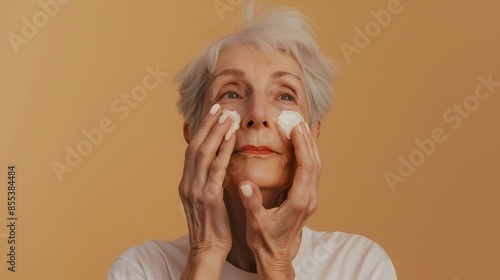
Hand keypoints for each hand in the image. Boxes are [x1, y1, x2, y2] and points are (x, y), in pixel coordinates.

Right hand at [178, 104, 235, 277]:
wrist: (207, 249)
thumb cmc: (211, 226)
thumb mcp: (206, 200)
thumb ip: (207, 182)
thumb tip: (214, 166)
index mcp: (187, 183)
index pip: (192, 150)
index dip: (201, 130)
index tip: (212, 114)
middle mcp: (188, 183)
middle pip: (196, 146)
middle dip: (207, 124)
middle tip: (218, 106)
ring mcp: (196, 190)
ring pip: (204, 153)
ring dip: (216, 132)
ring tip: (227, 115)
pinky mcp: (208, 198)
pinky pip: (216, 169)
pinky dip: (223, 150)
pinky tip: (231, 137)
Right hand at [238, 121, 320, 278]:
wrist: (275, 256)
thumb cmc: (265, 241)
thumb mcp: (256, 223)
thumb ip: (253, 204)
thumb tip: (246, 185)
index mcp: (298, 202)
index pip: (306, 168)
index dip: (303, 146)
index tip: (296, 129)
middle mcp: (308, 199)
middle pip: (315, 164)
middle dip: (308, 141)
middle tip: (299, 121)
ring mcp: (309, 199)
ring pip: (315, 168)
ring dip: (309, 148)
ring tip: (301, 129)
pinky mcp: (306, 200)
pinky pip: (311, 173)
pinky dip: (307, 157)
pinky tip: (300, 148)